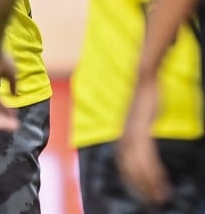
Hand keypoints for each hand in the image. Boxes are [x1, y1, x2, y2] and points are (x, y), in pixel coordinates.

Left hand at [0, 52, 18, 131]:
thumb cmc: (0, 59)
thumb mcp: (10, 74)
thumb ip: (12, 85)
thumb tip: (15, 95)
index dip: (6, 110)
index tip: (16, 115)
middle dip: (4, 120)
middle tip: (16, 125)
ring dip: (0, 123)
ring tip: (13, 126)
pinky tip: (6, 123)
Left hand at [117, 81, 170, 205]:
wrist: (145, 82)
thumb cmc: (145, 102)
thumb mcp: (140, 122)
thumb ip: (139, 136)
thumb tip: (143, 148)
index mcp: (123, 138)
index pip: (125, 166)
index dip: (133, 183)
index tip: (143, 196)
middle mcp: (124, 138)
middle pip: (129, 170)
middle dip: (141, 189)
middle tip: (153, 202)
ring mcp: (132, 135)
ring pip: (138, 167)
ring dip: (149, 184)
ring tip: (160, 197)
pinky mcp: (141, 130)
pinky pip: (146, 156)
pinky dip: (153, 170)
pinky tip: (161, 180)